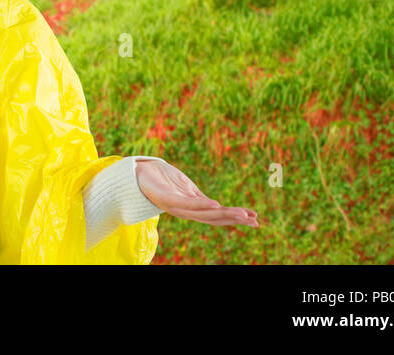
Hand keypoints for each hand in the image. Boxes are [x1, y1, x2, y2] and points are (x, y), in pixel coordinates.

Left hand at [136, 159, 258, 227]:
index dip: (235, 218)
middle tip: (254, 221)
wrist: (138, 172)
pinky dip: (201, 205)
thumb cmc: (162, 180)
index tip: (255, 219)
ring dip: (223, 214)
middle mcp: (184, 211)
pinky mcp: (165, 199)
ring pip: (203, 214)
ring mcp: (175, 207)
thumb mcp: (187, 189)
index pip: (217, 216)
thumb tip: (217, 207)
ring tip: (242, 214)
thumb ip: (200, 199)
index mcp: (191, 209)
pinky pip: (186, 204)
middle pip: (213, 218)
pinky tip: (215, 205)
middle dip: (235, 219)